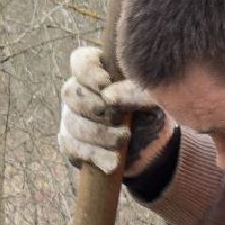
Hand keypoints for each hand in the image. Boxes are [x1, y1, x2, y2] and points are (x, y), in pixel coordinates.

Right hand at [57, 45, 174, 177]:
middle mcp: (80, 93)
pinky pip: (72, 148)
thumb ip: (136, 91)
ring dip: (99, 134)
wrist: (154, 149)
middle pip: (70, 94)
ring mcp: (73, 118)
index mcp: (98, 72)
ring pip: (72, 123)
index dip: (87, 72)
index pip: (80, 62)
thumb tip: (109, 95)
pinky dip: (94, 155)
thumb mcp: (152, 100)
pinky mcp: (74, 144)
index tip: (105, 84)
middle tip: (116, 117)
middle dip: (93, 107)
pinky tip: (112, 162)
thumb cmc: (152, 113)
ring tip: (124, 140)